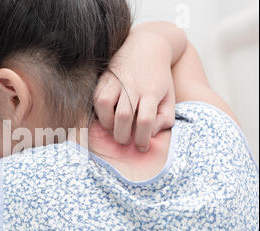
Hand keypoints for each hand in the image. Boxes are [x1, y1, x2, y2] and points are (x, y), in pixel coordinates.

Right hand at [93, 29, 175, 151]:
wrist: (147, 46)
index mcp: (152, 92)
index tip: (142, 146)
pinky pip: (96, 98)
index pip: (146, 121)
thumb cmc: (159, 78)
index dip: (143, 139)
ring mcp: (117, 81)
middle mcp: (133, 86)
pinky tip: (107, 116)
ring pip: (106, 106)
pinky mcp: (105, 78)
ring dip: (108, 124)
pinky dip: (100, 112)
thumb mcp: (170, 97)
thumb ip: (165, 118)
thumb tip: (150, 133)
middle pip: (124, 116)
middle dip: (122, 135)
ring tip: (114, 128)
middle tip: (125, 140)